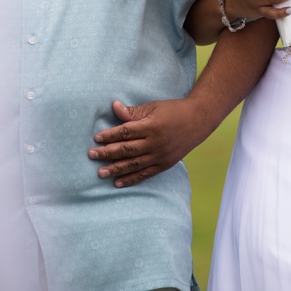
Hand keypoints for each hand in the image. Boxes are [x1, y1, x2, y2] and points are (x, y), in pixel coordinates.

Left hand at [89, 98, 214, 187]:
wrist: (198, 121)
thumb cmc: (173, 110)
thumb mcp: (153, 107)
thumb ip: (133, 112)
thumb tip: (114, 107)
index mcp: (152, 126)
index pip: (126, 132)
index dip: (111, 135)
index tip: (96, 138)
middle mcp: (156, 143)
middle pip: (127, 150)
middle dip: (107, 153)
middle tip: (91, 155)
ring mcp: (160, 156)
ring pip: (134, 165)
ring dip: (116, 169)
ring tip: (100, 173)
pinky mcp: (164, 164)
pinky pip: (145, 174)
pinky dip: (131, 180)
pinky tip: (117, 183)